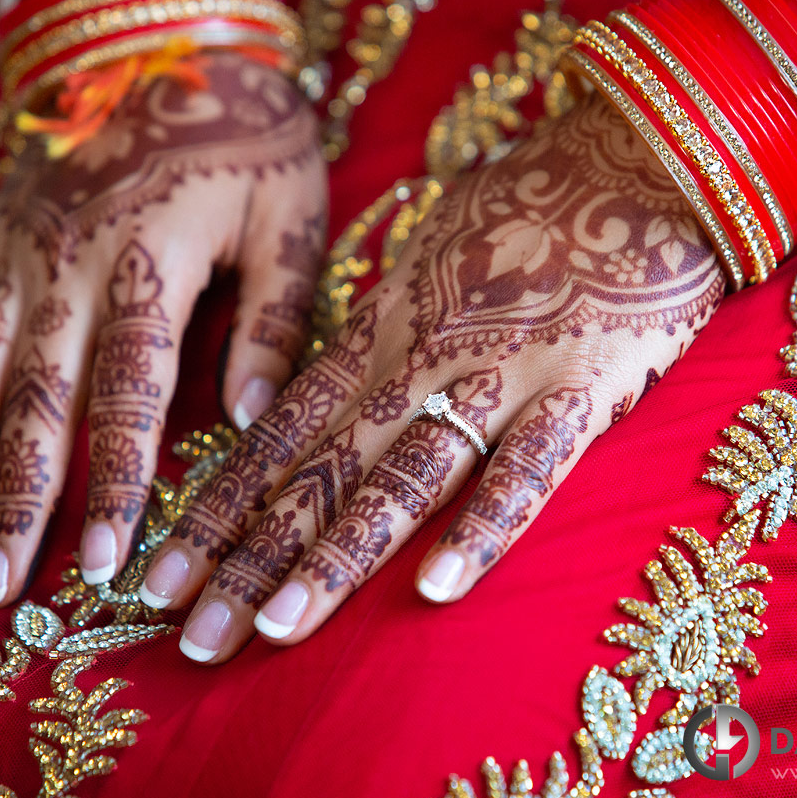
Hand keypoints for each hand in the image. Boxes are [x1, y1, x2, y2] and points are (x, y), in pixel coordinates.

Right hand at [0, 52, 325, 604]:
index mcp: (149, 268)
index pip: (128, 398)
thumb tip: (250, 417)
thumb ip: (269, 317)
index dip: (112, 486)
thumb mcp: (286, 216)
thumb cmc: (243, 132)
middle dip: (13, 502)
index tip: (100, 564)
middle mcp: (65, 270)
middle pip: (34, 405)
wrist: (166, 42)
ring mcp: (12, 257)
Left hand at [140, 92, 726, 662]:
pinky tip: (437, 587)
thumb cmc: (530, 210)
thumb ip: (383, 327)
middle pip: (319, 471)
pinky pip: (526, 469)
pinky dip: (483, 526)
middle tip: (189, 637)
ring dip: (335, 556)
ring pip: (401, 478)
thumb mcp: (430, 258)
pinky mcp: (577, 389)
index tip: (161, 574)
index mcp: (381, 331)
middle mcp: (419, 358)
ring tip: (277, 630)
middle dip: (249, 557)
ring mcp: (496, 374)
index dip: (218, 508)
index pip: (279, 433)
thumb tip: (331, 378)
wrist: (635, 160)